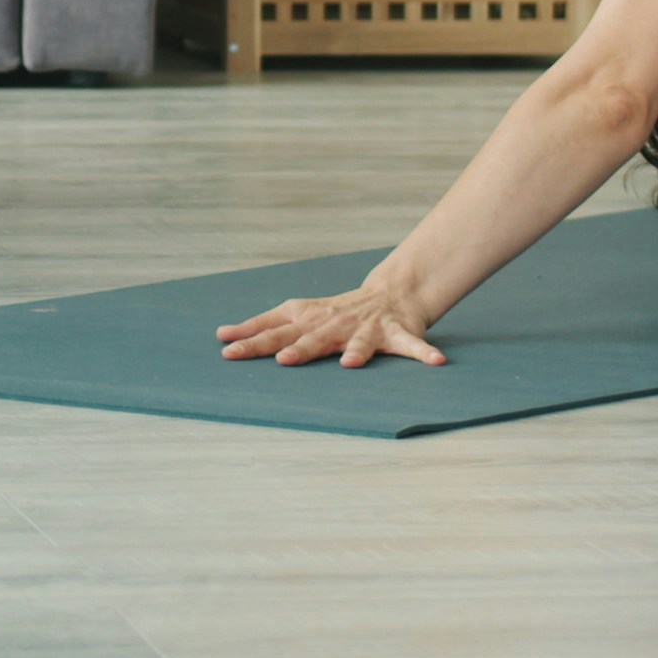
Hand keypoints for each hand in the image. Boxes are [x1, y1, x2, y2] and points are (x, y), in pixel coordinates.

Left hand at [217, 280, 445, 367]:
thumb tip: (221, 337)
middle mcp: (335, 322)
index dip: (251, 337)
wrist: (389, 294)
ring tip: (350, 363)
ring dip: (356, 351)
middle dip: (298, 349)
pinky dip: (424, 354)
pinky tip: (436, 363)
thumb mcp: (299, 314)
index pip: (274, 328)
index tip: (226, 348)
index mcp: (310, 319)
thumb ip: (264, 327)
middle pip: (311, 338)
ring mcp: (366, 328)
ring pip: (360, 342)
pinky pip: (412, 347)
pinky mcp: (398, 334)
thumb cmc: (335, 312)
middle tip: (282, 361)